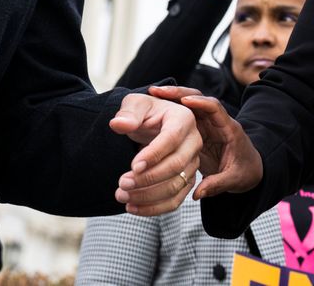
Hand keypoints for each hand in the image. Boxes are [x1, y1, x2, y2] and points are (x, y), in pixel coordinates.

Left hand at [108, 94, 201, 215]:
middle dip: (148, 178)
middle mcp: (194, 141)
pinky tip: (132, 207)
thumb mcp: (134, 104)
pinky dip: (154, 208)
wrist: (150, 124)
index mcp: (184, 118)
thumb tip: (119, 124)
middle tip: (122, 183)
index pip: (172, 139)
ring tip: (122, 195)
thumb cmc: (144, 112)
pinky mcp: (187, 180)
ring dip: (148, 196)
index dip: (153, 155)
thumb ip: (127, 113)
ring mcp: (193, 162)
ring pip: (176, 186)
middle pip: (177, 165)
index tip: (133, 166)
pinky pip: (175, 200)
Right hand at [148, 85, 262, 198]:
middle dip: (179, 93)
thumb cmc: (245, 171)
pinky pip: (182, 115)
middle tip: (158, 90)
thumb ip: (217, 184)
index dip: (201, 103)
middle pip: (198, 99)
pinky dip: (169, 108)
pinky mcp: (196, 130)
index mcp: (229, 129)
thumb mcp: (234, 180)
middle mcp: (216, 122)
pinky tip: (155, 104)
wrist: (248, 169)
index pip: (216, 109)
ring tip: (153, 92)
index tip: (185, 101)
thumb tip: (197, 193)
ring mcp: (205, 124)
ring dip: (171, 98)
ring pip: (188, 104)